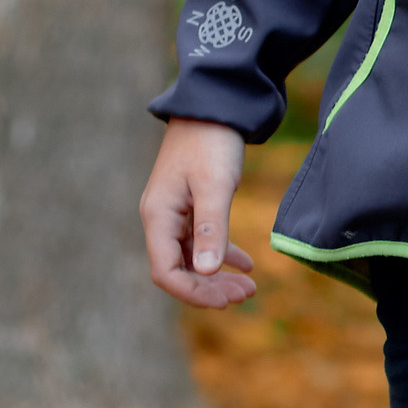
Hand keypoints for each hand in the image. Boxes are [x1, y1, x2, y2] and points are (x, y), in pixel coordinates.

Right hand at [140, 120, 256, 309]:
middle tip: (246, 295)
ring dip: (217, 276)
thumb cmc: (211, 143)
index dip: (193, 293)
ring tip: (249, 287)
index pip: (165, 272)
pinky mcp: (189, 206)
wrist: (213, 106)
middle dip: (210, 289)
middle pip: (179, 271)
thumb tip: (209, 273)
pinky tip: (247, 264)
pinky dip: (222, 255)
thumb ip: (212, 230)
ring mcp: (174, 214)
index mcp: (158, 217)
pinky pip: (201, 242)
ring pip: (192, 259)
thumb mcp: (214, 186)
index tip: (227, 301)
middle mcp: (161, 220)